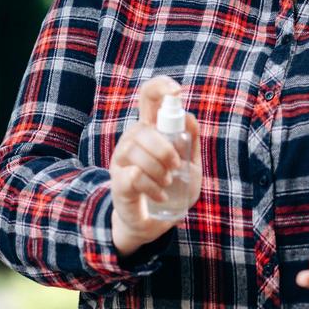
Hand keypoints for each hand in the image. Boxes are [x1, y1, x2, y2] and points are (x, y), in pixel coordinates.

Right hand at [107, 75, 202, 257]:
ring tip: (167, 183)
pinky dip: (153, 186)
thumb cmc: (170, 187)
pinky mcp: (118, 181)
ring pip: (136, 150)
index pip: (148, 97)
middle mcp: (132, 139)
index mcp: (151, 130)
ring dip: (159, 169)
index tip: (177, 92)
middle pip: (141, 128)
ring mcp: (121, 160)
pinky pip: (134, 175)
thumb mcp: (189, 164)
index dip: (161, 87)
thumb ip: (190, 141)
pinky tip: (160, 194)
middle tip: (175, 167)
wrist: (153, 221)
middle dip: (165, 149)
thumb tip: (188, 116)